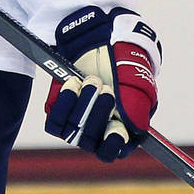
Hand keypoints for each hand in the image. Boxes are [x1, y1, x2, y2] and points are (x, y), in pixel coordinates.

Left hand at [44, 5, 160, 161]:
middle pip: (90, 141)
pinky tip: (73, 83)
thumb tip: (133, 130)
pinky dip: (64, 102)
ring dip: (83, 105)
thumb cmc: (124, 67)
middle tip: (106, 89)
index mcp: (119, 132)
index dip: (112, 145)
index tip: (117, 128)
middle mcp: (96, 131)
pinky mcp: (59, 111)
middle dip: (98, 113)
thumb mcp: (137, 87)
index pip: (110, 152)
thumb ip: (137, 111)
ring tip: (93, 80)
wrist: (101, 41)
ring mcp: (76, 123)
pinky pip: (55, 121)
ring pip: (72, 132)